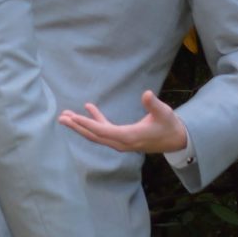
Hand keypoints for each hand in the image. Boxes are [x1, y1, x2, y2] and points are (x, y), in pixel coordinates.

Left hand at [59, 90, 190, 155]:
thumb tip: (146, 94)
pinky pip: (104, 130)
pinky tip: (88, 108)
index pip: (103, 131)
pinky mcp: (122, 138)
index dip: (87, 124)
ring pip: (97, 134)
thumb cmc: (170, 125)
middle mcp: (121, 142)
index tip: (73, 118)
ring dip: (81, 125)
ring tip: (66, 116)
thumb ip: (154, 105)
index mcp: (129, 137)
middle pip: (94, 136)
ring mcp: (121, 142)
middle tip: (60, 118)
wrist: (176, 140)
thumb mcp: (164, 113)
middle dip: (77, 127)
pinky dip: (95, 121)